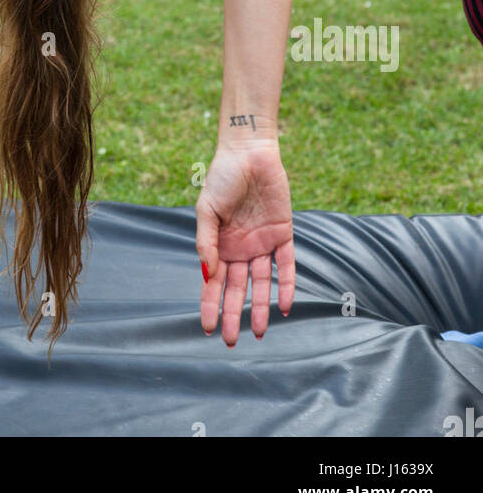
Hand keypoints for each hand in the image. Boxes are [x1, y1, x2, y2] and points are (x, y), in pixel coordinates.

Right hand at [195, 140, 294, 345]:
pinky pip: (286, 264)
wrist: (249, 152)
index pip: (214, 282)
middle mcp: (241, 248)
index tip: (207, 329)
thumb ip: (206, 241)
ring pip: (261, 282)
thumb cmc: (222, 177)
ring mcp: (263, 243)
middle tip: (232, 341)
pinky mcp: (284, 233)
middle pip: (238, 288)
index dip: (210, 304)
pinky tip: (285, 306)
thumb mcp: (206, 209)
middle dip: (234, 314)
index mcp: (219, 244)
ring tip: (258, 331)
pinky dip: (286, 285)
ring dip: (260, 306)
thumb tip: (207, 275)